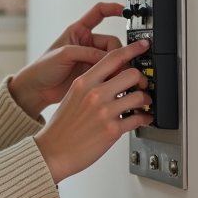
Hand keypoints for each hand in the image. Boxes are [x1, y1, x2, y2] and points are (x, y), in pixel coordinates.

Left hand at [7, 3, 126, 115]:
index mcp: (78, 31)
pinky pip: (109, 70)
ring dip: (116, 65)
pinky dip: (113, 74)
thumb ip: (87, 52)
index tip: (126, 11)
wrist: (37, 89)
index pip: (99, 13)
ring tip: (114, 74)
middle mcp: (86, 43)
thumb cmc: (43, 68)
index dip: (113, 9)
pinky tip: (112, 80)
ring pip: (113, 57)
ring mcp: (91, 58)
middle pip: (112, 41)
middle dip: (116, 52)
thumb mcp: (64, 55)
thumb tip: (110, 57)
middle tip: (117, 64)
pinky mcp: (93, 73)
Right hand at [32, 39, 154, 182]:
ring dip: (145, 100)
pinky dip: (145, 118)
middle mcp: (94, 94)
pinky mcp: (113, 130)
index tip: (143, 46)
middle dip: (141, 79)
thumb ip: (90, 85)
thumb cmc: (61, 128)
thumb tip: (112, 80)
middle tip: (142, 85)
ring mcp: (104, 112)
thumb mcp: (71, 97)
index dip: (132, 49)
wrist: (52, 151)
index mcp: (83, 82)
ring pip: (139, 96)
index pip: (112, 58)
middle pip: (131, 74)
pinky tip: (141, 119)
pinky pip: (139, 118)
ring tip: (142, 104)